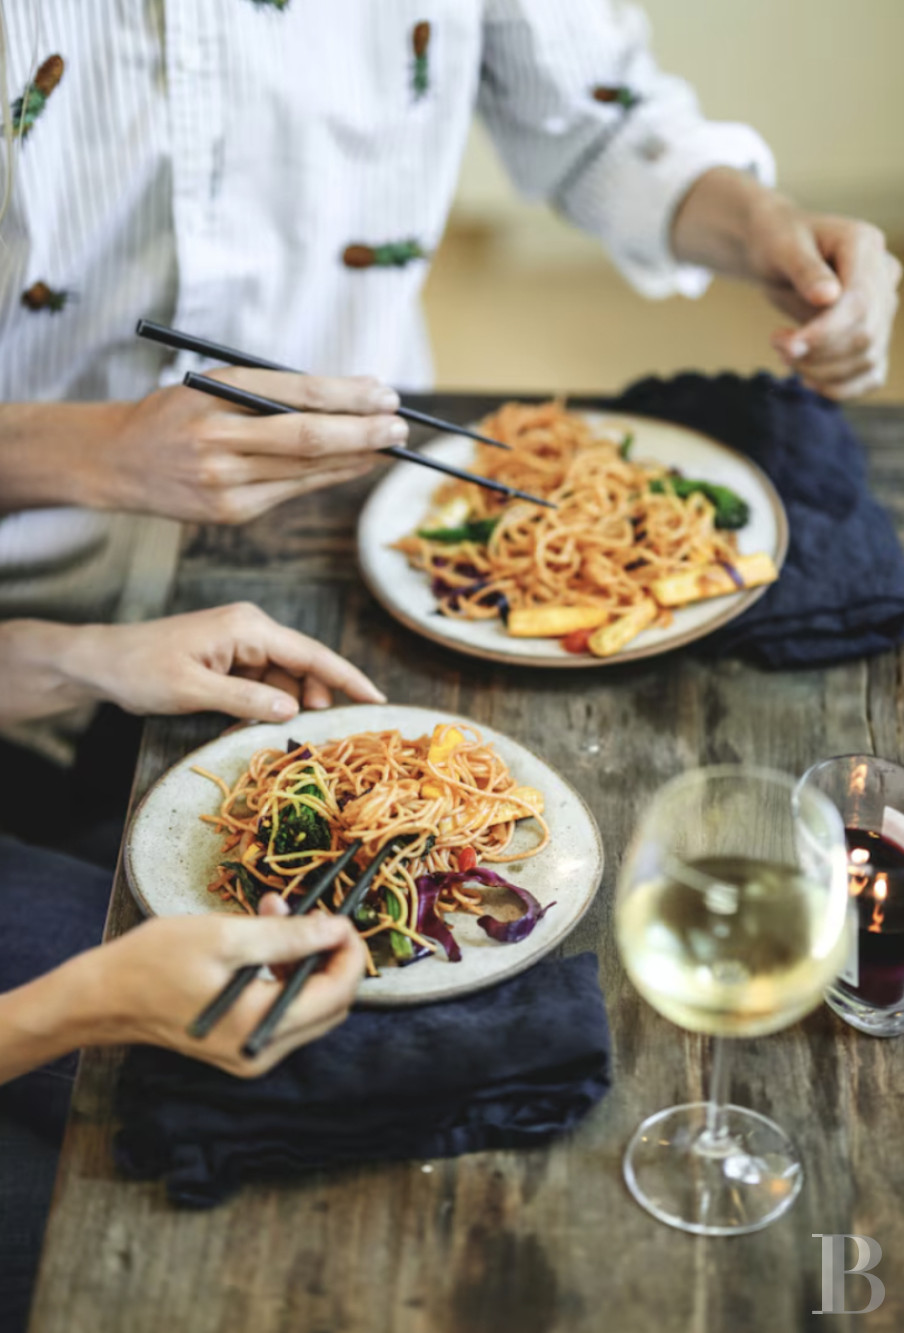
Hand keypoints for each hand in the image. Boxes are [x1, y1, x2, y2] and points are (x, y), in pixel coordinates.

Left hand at [70, 602, 385, 717]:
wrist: (103, 663)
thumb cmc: (142, 670)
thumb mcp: (193, 691)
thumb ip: (246, 700)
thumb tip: (293, 712)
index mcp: (249, 627)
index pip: (312, 654)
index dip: (348, 678)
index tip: (378, 698)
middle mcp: (252, 628)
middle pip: (304, 665)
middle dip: (316, 697)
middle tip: (320, 731)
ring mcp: (242, 642)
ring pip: (286, 677)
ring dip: (290, 703)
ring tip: (285, 730)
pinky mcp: (232, 657)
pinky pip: (265, 682)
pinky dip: (269, 703)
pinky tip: (262, 722)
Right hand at [71, 904, 364, 1075]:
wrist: (105, 997)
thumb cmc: (155, 963)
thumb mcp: (226, 937)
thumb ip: (288, 936)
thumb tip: (337, 929)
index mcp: (261, 1027)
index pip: (336, 995)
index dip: (349, 954)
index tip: (344, 918)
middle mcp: (262, 1051)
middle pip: (329, 1004)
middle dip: (327, 954)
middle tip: (310, 912)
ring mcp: (251, 1051)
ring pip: (306, 1002)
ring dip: (302, 956)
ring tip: (275, 910)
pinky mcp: (240, 1043)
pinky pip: (280, 1006)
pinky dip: (281, 970)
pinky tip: (263, 935)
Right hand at [106, 368, 407, 522]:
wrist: (119, 461)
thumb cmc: (177, 412)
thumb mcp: (214, 383)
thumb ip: (273, 389)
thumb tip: (350, 395)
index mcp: (215, 394)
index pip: (298, 394)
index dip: (349, 396)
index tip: (386, 392)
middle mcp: (218, 440)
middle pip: (307, 437)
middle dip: (362, 431)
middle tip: (399, 425)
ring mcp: (224, 482)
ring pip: (305, 470)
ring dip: (354, 458)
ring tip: (388, 446)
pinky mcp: (230, 512)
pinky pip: (292, 492)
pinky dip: (328, 478)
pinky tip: (354, 466)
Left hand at [745, 197, 900, 399]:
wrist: (779, 253)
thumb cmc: (778, 242)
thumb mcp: (782, 247)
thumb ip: (804, 269)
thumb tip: (827, 296)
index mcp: (865, 245)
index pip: (860, 301)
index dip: (825, 332)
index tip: (786, 345)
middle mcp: (883, 275)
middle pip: (865, 335)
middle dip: (817, 353)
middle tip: (778, 345)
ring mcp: (883, 307)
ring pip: (868, 359)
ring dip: (821, 372)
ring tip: (785, 354)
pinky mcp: (873, 334)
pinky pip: (870, 375)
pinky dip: (839, 388)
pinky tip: (808, 380)